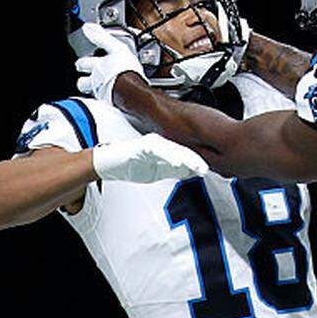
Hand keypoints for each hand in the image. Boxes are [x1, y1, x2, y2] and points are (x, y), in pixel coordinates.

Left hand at [74, 24, 144, 102]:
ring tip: (100, 91)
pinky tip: (112, 102)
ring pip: (93, 95)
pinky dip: (106, 103)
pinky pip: (105, 105)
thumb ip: (101, 37)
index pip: (84, 64)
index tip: (81, 64)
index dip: (82, 63)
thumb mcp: (115, 47)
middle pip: (83, 83)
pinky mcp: (110, 107)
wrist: (133, 93)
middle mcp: (97, 82)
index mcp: (98, 68)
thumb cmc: (126, 71)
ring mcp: (103, 95)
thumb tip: (87, 27)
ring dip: (94, 92)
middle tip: (86, 79)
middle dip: (84, 81)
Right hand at [91, 133, 208, 183]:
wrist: (109, 164)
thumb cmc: (130, 165)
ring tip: (196, 166)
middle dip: (195, 160)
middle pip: (182, 151)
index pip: (186, 155)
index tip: (208, 171)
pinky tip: (176, 163)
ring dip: (185, 158)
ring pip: (173, 149)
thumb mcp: (158, 172)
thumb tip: (190, 173)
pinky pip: (157, 150)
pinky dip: (167, 156)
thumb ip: (173, 172)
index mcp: (166, 149)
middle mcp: (161, 144)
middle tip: (205, 169)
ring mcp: (152, 143)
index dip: (197, 163)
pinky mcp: (142, 145)